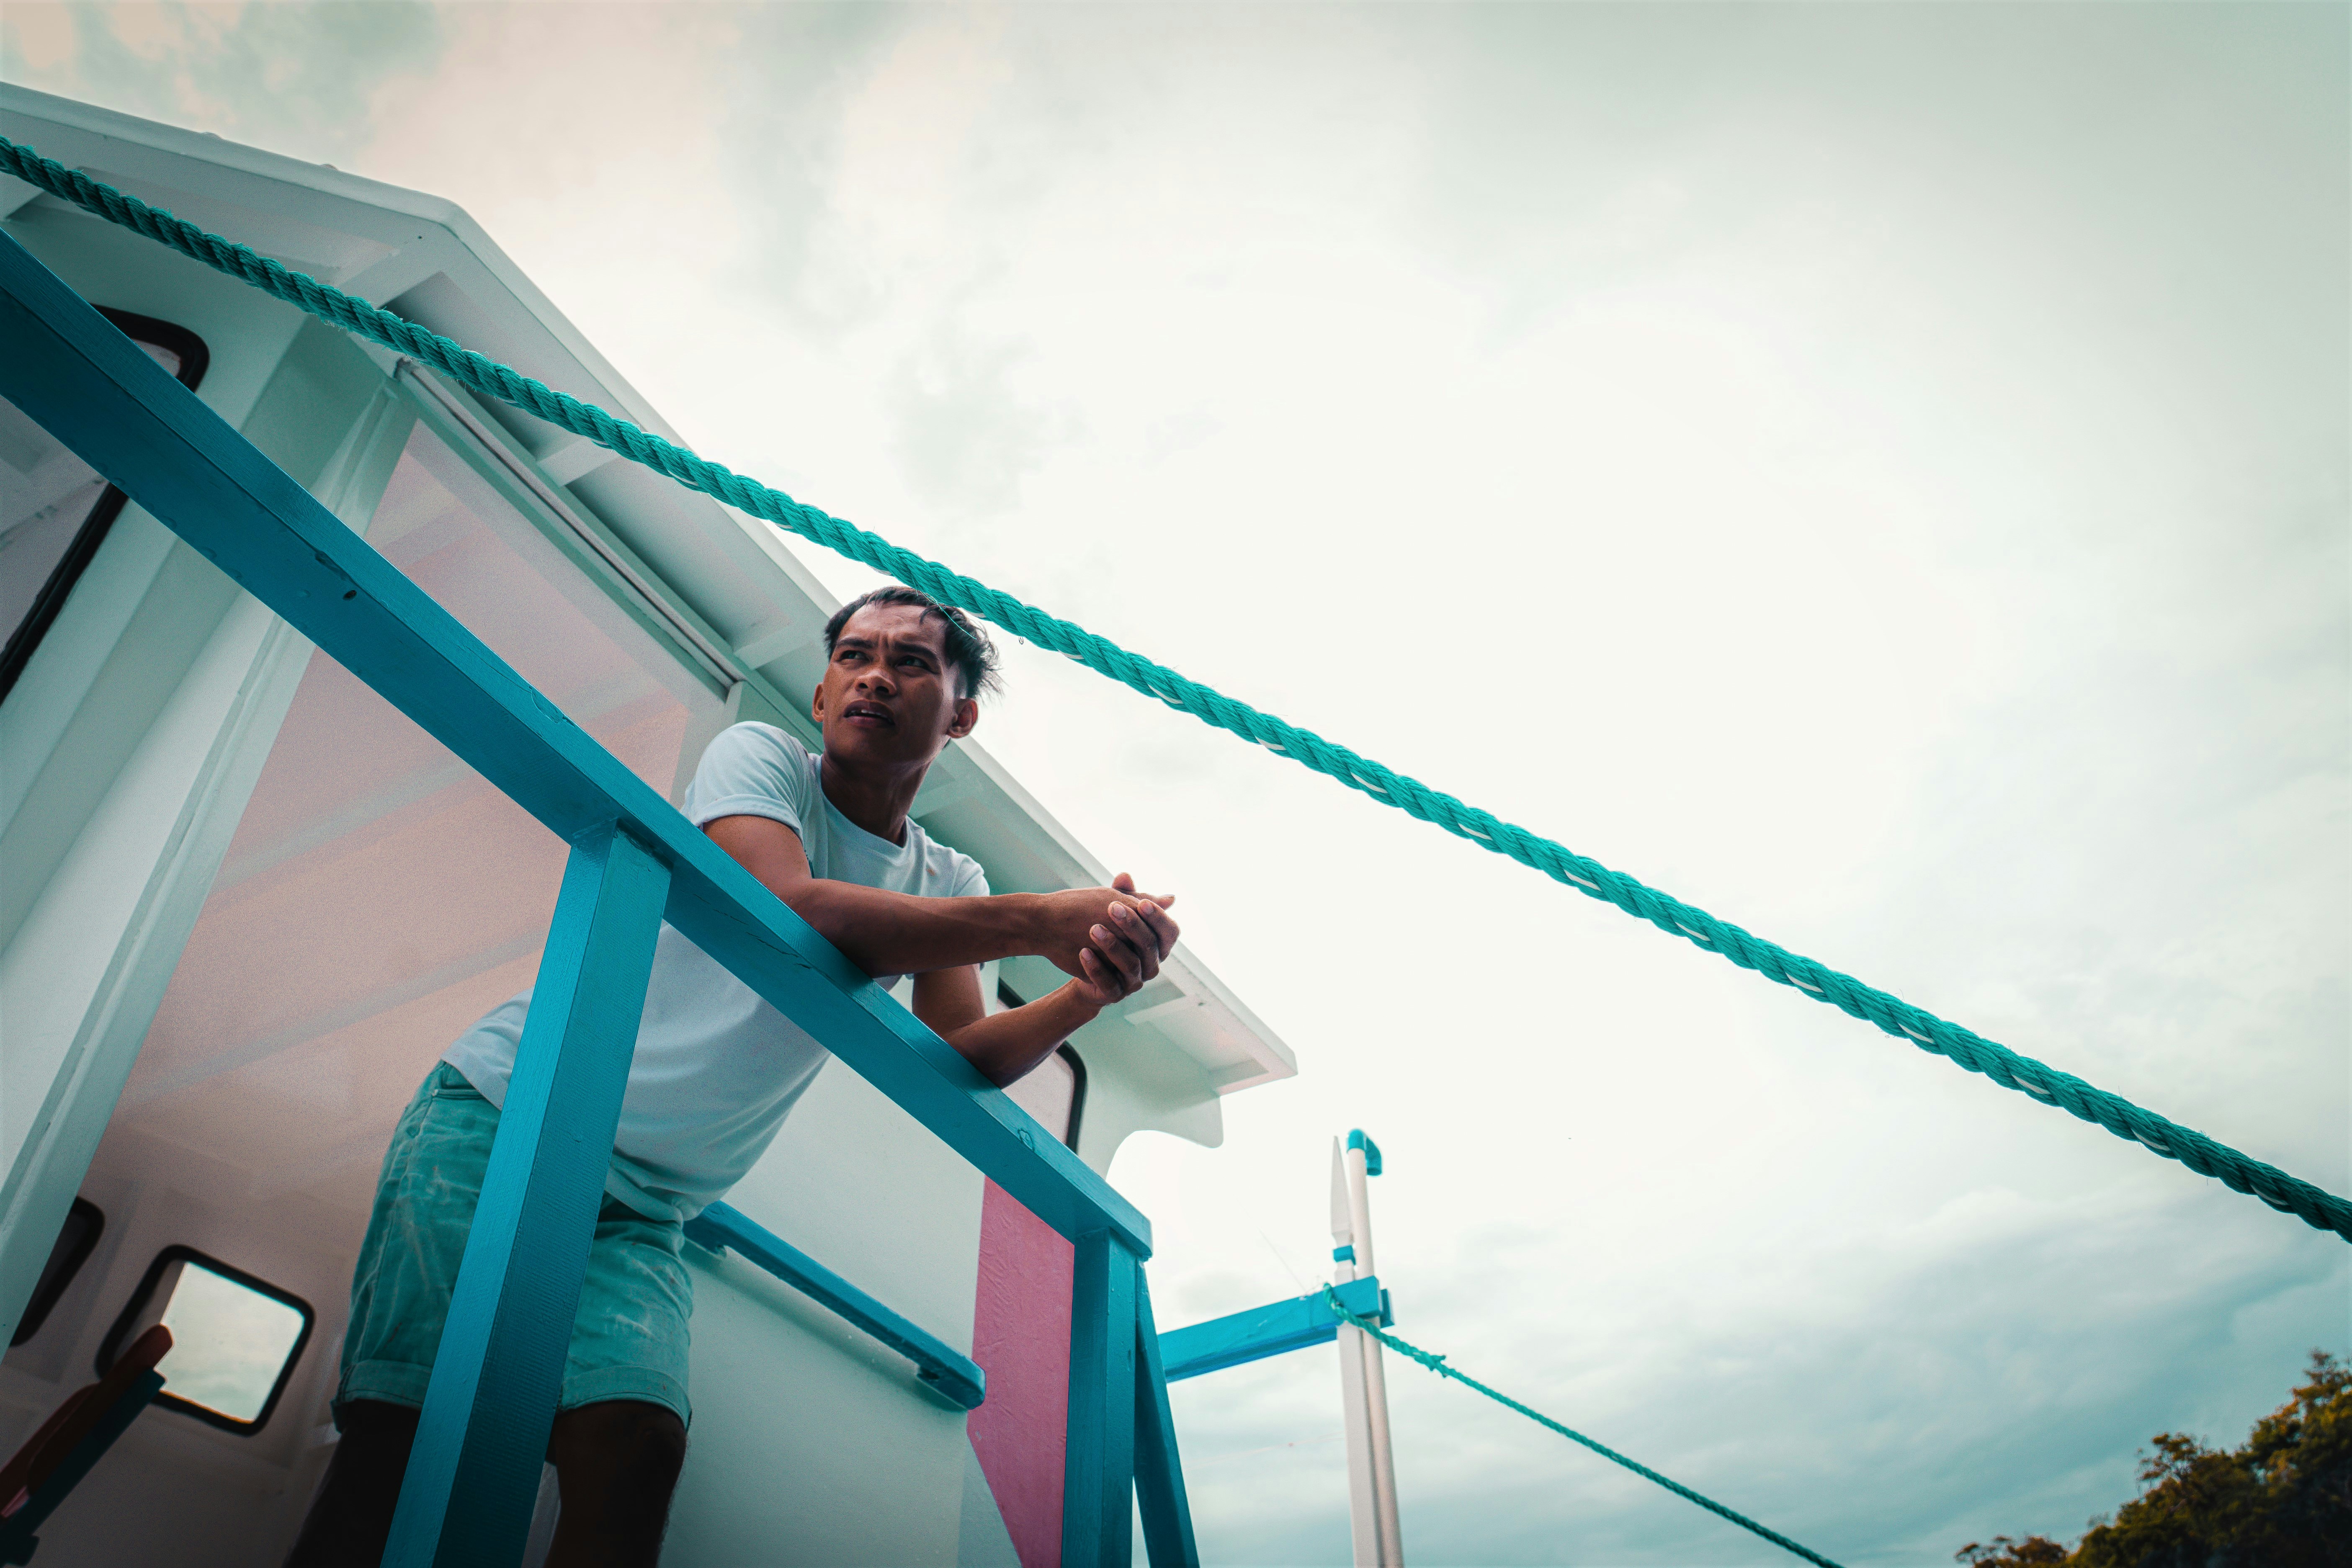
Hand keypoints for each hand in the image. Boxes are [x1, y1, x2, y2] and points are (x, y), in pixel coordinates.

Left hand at [1037, 873, 1178, 1004]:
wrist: (1082, 964)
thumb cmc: (1106, 933)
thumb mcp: (1113, 912)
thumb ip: (1119, 896)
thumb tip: (1125, 875)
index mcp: (1158, 946)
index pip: (1170, 932)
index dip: (1159, 918)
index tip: (1141, 903)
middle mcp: (1151, 966)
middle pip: (1149, 945)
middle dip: (1132, 925)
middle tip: (1112, 907)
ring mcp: (1135, 982)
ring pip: (1131, 964)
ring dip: (1112, 945)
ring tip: (1093, 929)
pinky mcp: (1115, 994)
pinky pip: (1109, 983)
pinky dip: (1096, 968)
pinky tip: (1083, 952)